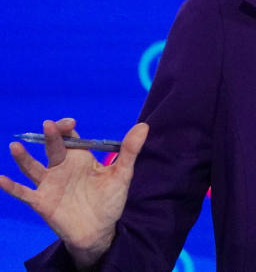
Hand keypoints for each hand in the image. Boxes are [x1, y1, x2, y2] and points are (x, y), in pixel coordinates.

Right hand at [0, 118, 148, 267]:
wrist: (100, 230)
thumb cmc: (110, 200)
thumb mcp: (122, 174)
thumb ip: (130, 151)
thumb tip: (144, 126)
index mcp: (80, 158)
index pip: (70, 137)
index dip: (67, 128)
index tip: (70, 123)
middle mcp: (62, 168)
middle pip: (53, 148)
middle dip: (51, 137)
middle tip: (49, 125)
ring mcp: (50, 184)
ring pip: (32, 168)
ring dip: (23, 158)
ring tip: (15, 147)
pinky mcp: (42, 202)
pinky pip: (24, 193)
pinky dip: (11, 187)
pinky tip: (0, 179)